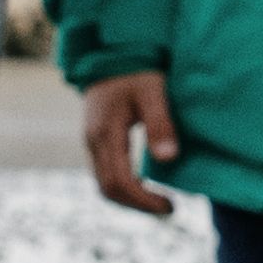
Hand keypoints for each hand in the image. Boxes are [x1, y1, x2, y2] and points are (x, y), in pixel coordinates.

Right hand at [79, 66, 179, 215]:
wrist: (112, 53)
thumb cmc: (136, 70)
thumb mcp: (153, 92)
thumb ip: (160, 123)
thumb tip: (168, 158)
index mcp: (105, 133)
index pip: (119, 181)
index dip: (144, 200)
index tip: (171, 206)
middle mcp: (93, 141)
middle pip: (108, 189)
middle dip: (137, 205)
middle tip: (168, 209)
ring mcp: (92, 141)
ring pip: (103, 184)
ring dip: (130, 199)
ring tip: (158, 203)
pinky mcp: (96, 139)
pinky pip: (105, 173)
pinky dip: (124, 187)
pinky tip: (144, 186)